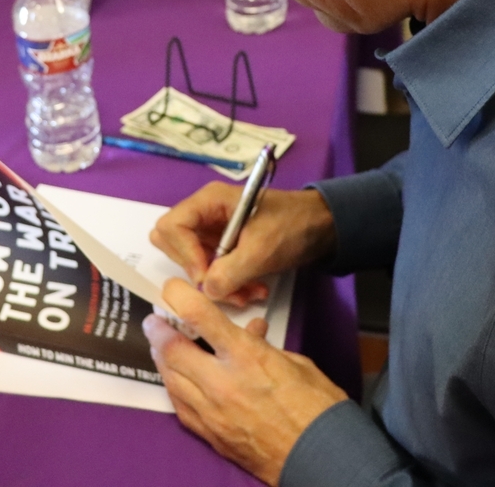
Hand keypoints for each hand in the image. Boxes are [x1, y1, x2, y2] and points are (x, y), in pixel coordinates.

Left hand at [144, 279, 347, 485]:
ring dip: (162, 360)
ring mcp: (212, 413)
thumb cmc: (317, 407)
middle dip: (158, 331)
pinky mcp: (211, 436)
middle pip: (172, 350)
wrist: (321, 458)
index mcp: (247, 357)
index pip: (200, 317)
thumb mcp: (295, 362)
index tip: (171, 289)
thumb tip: (250, 332)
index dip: (179, 296)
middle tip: (155, 322)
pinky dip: (175, 388)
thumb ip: (263, 346)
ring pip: (171, 380)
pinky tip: (177, 381)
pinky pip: (180, 408)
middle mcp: (222, 383)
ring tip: (161, 347)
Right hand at [152, 183, 335, 306]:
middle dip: (197, 271)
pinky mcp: (224, 248)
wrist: (323, 227)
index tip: (206, 275)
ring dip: (217, 284)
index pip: (171, 226)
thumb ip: (231, 271)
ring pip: (193, 263)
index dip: (183, 254)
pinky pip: (212, 271)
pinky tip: (253, 290)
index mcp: (209, 202)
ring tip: (247, 293)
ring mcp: (213, 231)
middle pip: (174, 245)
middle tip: (222, 286)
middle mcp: (205, 214)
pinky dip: (229, 285)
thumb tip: (206, 291)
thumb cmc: (293, 226)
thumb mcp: (263, 249)